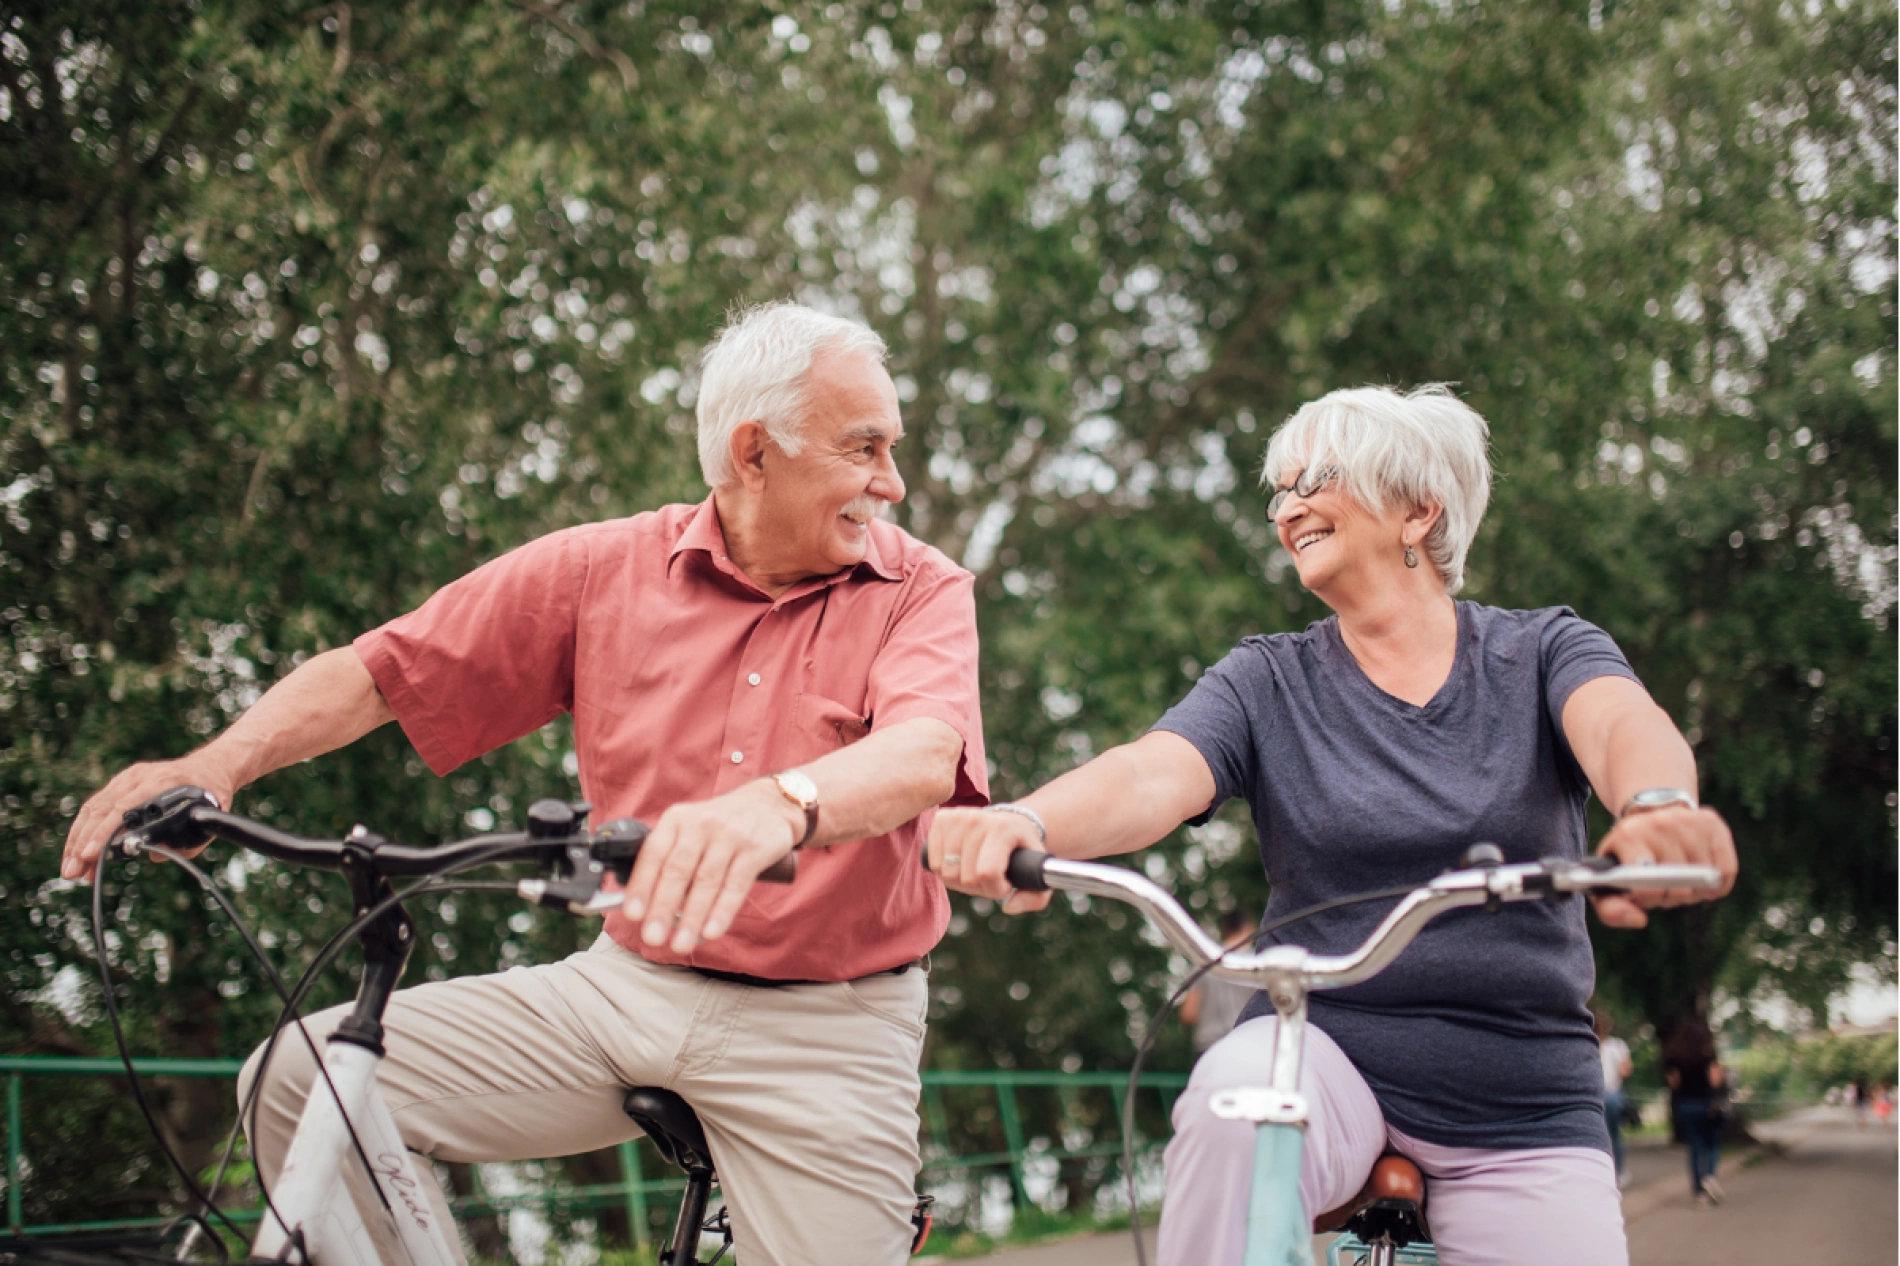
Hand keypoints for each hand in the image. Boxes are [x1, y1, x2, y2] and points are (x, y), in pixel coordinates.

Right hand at [61, 758, 238, 883]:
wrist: (211, 766)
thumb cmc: (212, 792)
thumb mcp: (209, 817)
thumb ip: (187, 842)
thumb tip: (155, 857)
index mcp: (161, 781)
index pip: (123, 807)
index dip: (104, 832)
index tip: (90, 855)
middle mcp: (139, 776)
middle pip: (101, 810)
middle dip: (83, 844)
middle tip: (73, 872)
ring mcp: (127, 778)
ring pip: (92, 809)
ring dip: (77, 841)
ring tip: (72, 870)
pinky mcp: (120, 783)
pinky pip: (95, 806)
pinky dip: (84, 831)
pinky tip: (78, 853)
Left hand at [620, 781, 802, 953]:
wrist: (769, 804)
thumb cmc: (718, 827)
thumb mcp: (689, 830)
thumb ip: (668, 860)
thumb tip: (642, 906)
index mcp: (677, 819)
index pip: (653, 854)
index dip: (641, 885)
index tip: (632, 914)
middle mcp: (701, 824)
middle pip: (678, 870)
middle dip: (663, 907)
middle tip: (653, 937)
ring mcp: (730, 836)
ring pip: (706, 881)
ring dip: (692, 917)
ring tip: (681, 944)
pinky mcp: (755, 850)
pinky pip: (736, 885)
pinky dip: (722, 911)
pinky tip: (711, 931)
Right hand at [925, 807, 1051, 915]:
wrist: (1011, 822)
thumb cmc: (1023, 852)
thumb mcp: (1037, 873)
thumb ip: (1034, 897)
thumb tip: (1007, 907)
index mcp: (1003, 829)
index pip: (986, 873)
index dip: (996, 889)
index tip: (1006, 883)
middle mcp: (977, 819)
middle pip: (965, 877)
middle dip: (980, 887)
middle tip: (992, 877)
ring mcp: (956, 817)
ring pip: (946, 872)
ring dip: (961, 881)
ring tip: (976, 869)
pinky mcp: (941, 819)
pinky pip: (933, 862)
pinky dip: (945, 871)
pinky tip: (961, 863)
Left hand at [1592, 805, 1737, 928]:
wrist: (1648, 815)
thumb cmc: (1628, 857)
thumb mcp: (1608, 881)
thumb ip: (1611, 909)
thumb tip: (1639, 920)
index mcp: (1628, 836)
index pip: (1646, 881)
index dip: (1650, 898)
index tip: (1645, 896)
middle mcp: (1659, 823)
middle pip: (1679, 884)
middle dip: (1672, 897)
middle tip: (1662, 889)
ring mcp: (1688, 821)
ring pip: (1705, 878)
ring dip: (1695, 891)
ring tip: (1679, 881)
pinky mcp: (1713, 824)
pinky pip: (1726, 871)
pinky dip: (1717, 885)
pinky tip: (1702, 879)